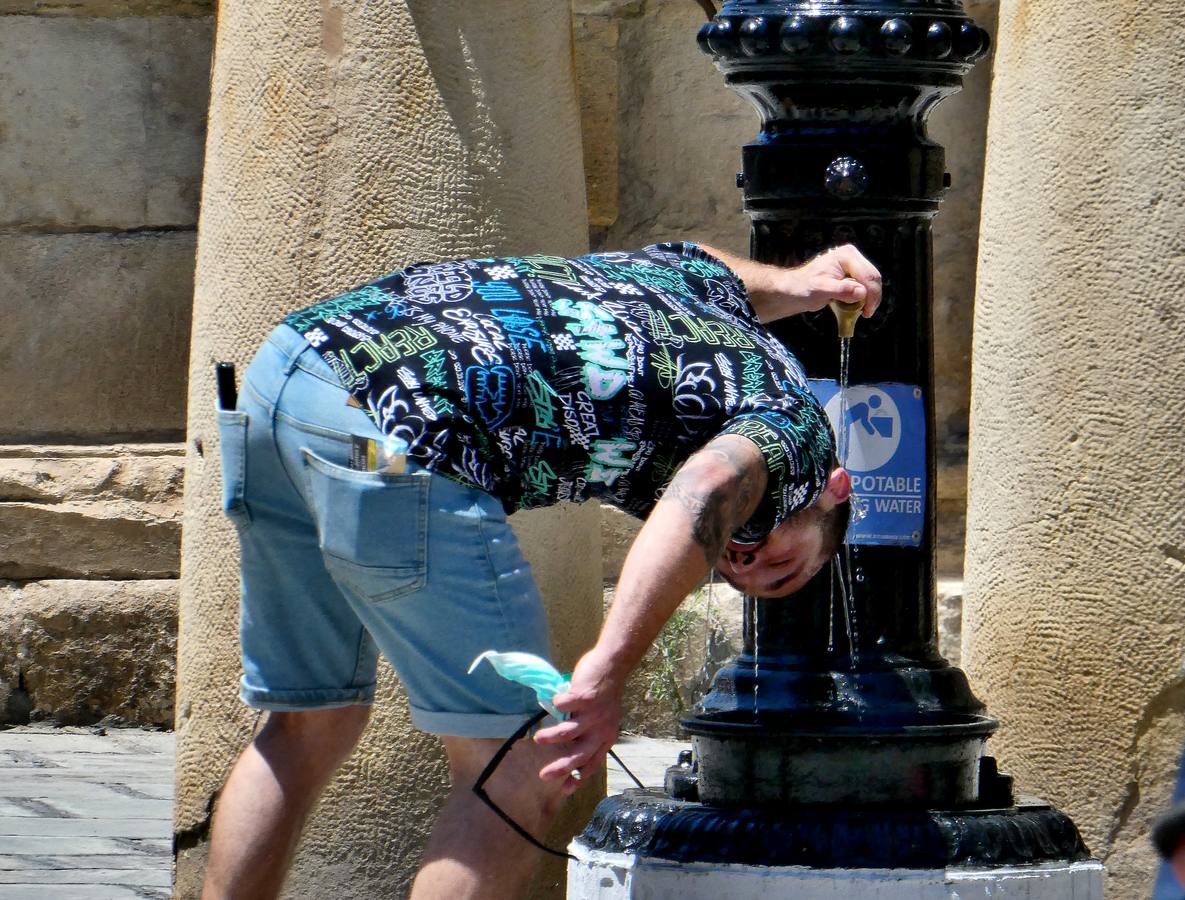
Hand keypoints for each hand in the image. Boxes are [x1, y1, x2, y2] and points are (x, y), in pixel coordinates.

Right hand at [533, 648, 623, 793]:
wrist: (612, 666)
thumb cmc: (603, 695)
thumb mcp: (601, 720)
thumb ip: (587, 733)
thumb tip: (567, 747)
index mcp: (606, 737)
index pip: (592, 763)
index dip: (578, 777)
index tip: (564, 790)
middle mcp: (601, 729)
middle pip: (579, 755)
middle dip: (561, 767)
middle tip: (544, 775)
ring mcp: (593, 714)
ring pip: (569, 732)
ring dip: (551, 737)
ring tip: (538, 738)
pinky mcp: (586, 697)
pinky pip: (566, 704)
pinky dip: (557, 703)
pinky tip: (554, 701)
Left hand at [781, 244, 882, 317]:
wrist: (795, 290)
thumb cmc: (803, 288)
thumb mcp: (821, 289)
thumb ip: (841, 290)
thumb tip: (861, 293)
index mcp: (846, 255)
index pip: (867, 275)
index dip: (871, 294)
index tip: (867, 312)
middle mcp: (853, 257)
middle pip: (873, 278)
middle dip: (872, 297)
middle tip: (866, 313)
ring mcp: (854, 265)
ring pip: (871, 283)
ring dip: (869, 298)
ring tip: (861, 311)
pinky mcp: (853, 275)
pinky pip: (866, 286)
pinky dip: (864, 298)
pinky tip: (857, 307)